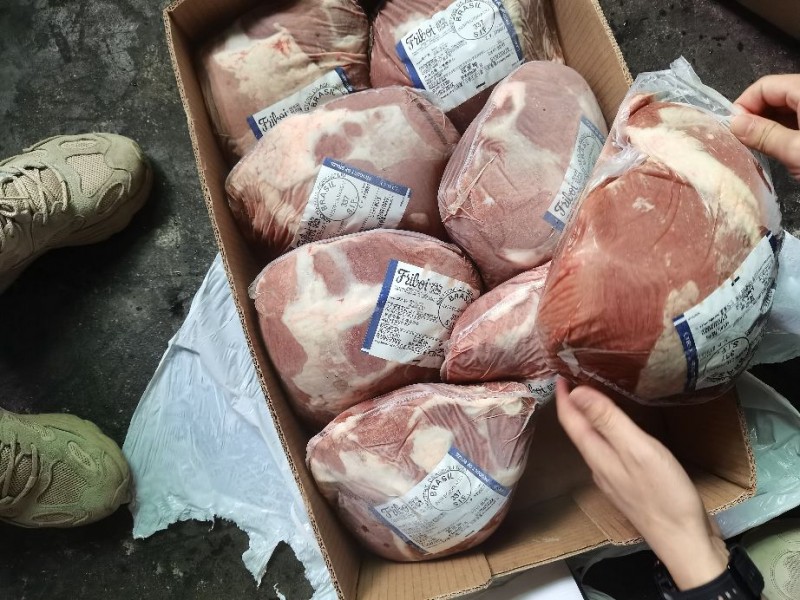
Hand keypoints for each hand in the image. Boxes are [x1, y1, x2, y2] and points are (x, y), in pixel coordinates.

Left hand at [555, 378, 728, 589]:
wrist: (684, 542)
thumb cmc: (664, 494)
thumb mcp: (636, 449)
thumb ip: (607, 421)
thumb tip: (576, 392)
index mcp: (597, 455)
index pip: (570, 421)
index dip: (564, 397)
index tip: (560, 373)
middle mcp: (599, 466)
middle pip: (579, 430)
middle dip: (574, 405)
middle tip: (574, 379)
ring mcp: (614, 478)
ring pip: (594, 442)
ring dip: (589, 419)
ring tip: (592, 398)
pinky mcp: (630, 486)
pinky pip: (610, 452)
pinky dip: (607, 433)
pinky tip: (619, 430)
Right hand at [730, 74, 799, 179]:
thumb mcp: (796, 150)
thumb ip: (764, 134)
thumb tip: (734, 124)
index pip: (765, 86)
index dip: (744, 105)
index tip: (733, 129)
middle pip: (776, 94)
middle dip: (755, 116)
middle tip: (743, 141)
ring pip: (787, 107)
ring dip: (769, 124)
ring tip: (759, 146)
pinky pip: (798, 117)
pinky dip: (785, 129)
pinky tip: (779, 146)